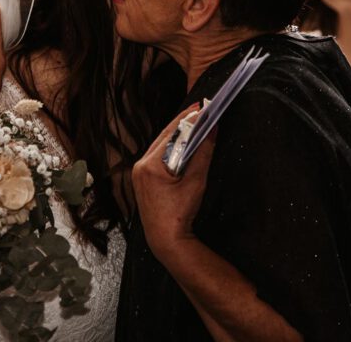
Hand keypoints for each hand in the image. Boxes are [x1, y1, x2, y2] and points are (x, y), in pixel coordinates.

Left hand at [132, 105, 216, 260]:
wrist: (166, 240)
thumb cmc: (179, 214)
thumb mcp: (195, 182)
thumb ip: (203, 153)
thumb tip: (211, 130)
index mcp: (150, 165)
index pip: (172, 134)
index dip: (189, 120)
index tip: (202, 109)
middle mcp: (140, 166)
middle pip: (164, 137)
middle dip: (183, 124)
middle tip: (200, 110)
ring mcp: (139, 173)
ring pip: (161, 146)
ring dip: (178, 135)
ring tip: (194, 122)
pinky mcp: (143, 180)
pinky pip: (158, 157)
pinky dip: (172, 148)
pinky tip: (183, 143)